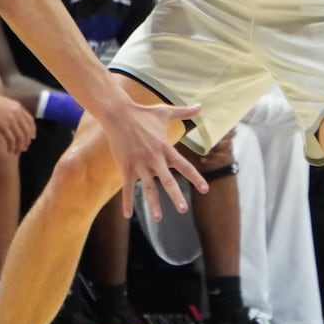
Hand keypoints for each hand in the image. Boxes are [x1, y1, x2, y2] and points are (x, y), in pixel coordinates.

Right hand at [0, 89, 36, 153]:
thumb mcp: (4, 104)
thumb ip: (12, 111)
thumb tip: (17, 121)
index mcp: (18, 107)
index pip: (30, 121)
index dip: (32, 130)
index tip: (31, 138)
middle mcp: (16, 113)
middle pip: (26, 131)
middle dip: (26, 141)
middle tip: (24, 148)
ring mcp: (10, 119)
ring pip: (20, 137)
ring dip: (19, 146)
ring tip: (16, 152)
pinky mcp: (2, 126)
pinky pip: (11, 139)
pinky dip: (12, 147)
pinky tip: (9, 150)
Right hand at [91, 95, 207, 220]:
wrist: (118, 114)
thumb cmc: (143, 113)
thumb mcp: (165, 112)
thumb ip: (184, 112)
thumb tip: (201, 105)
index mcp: (165, 148)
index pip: (184, 165)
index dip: (195, 178)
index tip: (205, 189)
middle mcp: (154, 158)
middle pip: (167, 180)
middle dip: (175, 195)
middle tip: (183, 209)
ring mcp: (139, 163)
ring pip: (147, 187)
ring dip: (153, 203)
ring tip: (158, 218)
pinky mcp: (125, 166)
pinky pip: (126, 187)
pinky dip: (126, 202)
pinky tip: (127, 215)